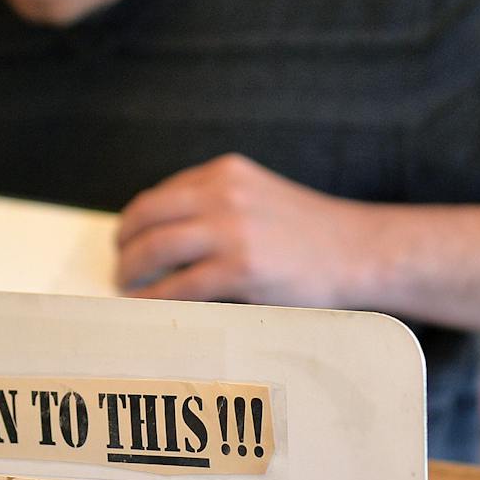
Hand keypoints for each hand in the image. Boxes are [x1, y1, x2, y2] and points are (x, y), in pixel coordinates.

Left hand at [115, 154, 369, 307]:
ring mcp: (231, 231)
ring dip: (131, 271)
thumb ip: (220, 203)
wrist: (360, 251)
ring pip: (155, 249)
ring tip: (125, 286)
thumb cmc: (312, 233)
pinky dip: (155, 299)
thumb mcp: (260, 196)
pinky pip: (179, 287)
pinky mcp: (241, 269)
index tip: (128, 238)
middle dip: (125, 243)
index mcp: (226, 172)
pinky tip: (147, 307)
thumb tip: (169, 232)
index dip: (137, 219)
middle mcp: (223, 194)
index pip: (161, 194)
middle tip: (119, 264)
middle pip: (147, 216)